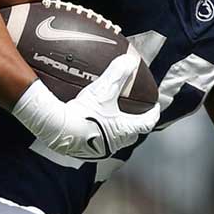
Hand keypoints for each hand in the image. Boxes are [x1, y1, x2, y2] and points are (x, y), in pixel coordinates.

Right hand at [10, 53, 159, 161]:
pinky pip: (95, 142)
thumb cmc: (84, 114)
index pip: (147, 123)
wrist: (59, 130)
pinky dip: (96, 133)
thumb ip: (118, 73)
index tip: (155, 108)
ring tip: (110, 120)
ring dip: (114, 131)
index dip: (153, 114)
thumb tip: (129, 61)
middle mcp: (115, 143)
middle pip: (131, 135)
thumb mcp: (103, 90)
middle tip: (133, 114)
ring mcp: (99, 149)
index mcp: (124, 130)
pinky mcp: (83, 151)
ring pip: (113, 140)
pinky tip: (87, 126)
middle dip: (134, 125)